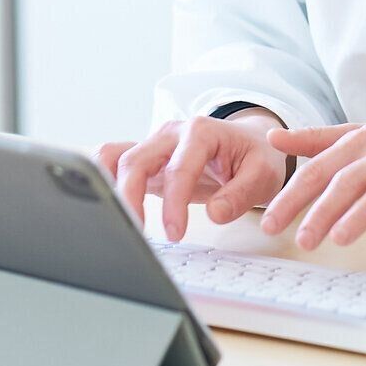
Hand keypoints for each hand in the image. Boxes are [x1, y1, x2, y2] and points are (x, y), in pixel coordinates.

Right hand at [93, 111, 289, 242]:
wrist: (250, 142)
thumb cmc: (256, 157)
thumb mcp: (263, 174)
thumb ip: (241, 194)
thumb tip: (215, 214)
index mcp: (201, 132)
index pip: (178, 169)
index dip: (174, 204)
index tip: (175, 233)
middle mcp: (171, 133)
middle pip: (136, 160)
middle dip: (131, 198)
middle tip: (137, 234)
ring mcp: (154, 143)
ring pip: (117, 157)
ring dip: (110, 187)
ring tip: (114, 220)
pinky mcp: (146, 157)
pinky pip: (113, 160)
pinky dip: (103, 177)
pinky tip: (102, 202)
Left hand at [260, 121, 365, 248]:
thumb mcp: (358, 136)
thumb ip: (316, 140)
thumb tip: (273, 137)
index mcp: (359, 142)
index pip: (318, 170)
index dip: (293, 196)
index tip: (270, 223)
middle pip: (348, 180)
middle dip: (322, 210)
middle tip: (301, 241)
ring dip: (363, 212)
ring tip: (340, 238)